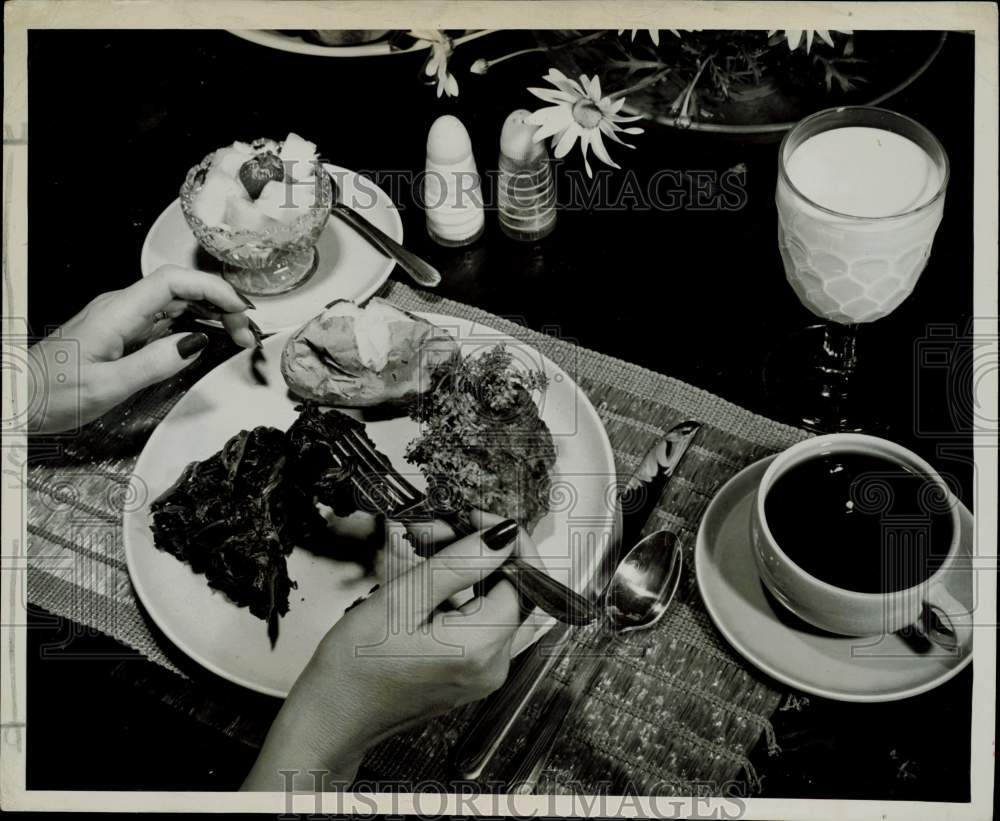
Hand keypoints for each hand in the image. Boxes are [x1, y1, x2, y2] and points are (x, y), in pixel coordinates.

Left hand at [28, 264, 254, 432]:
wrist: (17, 398)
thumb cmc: (52, 393)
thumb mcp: (108, 386)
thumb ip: (155, 363)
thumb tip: (197, 344)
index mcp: (117, 311)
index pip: (174, 281)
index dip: (214, 288)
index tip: (241, 311)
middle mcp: (121, 307)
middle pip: (181, 288)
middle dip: (221, 303)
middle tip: (246, 334)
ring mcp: (122, 318)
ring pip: (177, 302)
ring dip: (211, 313)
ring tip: (237, 336)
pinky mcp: (123, 332)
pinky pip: (166, 319)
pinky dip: (195, 324)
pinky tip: (209, 337)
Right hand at [243, 513, 528, 790]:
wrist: (332, 719)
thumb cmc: (355, 664)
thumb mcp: (402, 599)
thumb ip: (459, 564)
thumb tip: (503, 535)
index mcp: (480, 647)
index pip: (524, 580)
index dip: (505, 543)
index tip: (474, 518)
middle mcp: (493, 666)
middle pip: (511, 591)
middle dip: (481, 552)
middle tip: (440, 529)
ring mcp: (483, 673)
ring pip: (494, 604)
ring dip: (468, 570)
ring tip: (426, 546)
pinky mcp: (469, 674)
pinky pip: (479, 624)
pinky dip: (460, 595)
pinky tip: (427, 580)